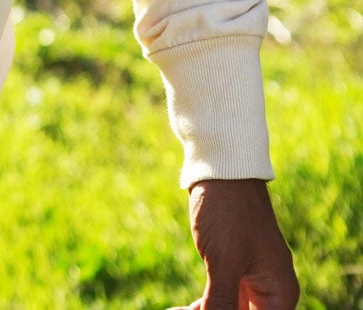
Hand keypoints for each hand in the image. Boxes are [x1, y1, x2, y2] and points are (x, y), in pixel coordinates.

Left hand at [169, 178, 297, 309]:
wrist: (221, 165)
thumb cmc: (229, 210)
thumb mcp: (224, 263)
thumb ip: (221, 305)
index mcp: (280, 294)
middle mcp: (270, 292)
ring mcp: (250, 280)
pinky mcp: (231, 269)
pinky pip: (219, 299)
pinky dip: (203, 305)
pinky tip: (180, 308)